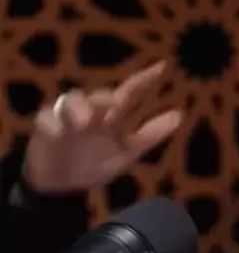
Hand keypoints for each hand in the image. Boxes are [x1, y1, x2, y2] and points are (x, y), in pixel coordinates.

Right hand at [23, 62, 181, 192]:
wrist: (62, 186)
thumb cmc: (94, 164)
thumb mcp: (126, 154)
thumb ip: (151, 135)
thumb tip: (179, 115)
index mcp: (112, 118)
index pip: (130, 93)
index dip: (145, 80)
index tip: (163, 66)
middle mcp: (91, 112)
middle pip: (98, 96)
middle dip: (104, 98)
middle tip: (113, 103)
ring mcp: (67, 118)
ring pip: (71, 100)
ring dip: (79, 107)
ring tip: (84, 122)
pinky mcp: (45, 127)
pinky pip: (46, 120)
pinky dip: (53, 124)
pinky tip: (59, 131)